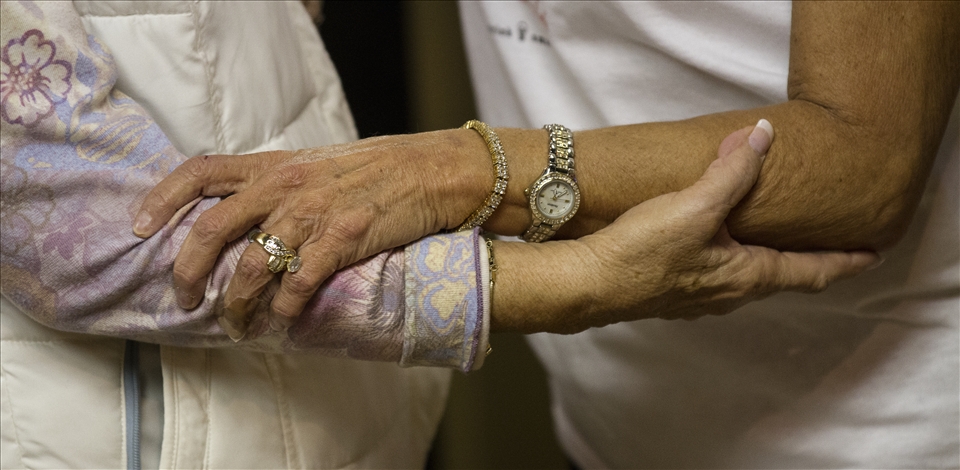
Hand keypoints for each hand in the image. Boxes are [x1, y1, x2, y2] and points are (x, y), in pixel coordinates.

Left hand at [132, 130, 490, 331]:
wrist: (434, 170)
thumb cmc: (377, 170)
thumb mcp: (318, 164)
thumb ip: (279, 184)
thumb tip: (245, 216)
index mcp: (275, 164)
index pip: (200, 171)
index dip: (161, 199)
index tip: (138, 228)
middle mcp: (286, 184)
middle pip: (211, 228)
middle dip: (188, 271)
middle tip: (185, 300)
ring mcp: (315, 211)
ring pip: (252, 266)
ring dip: (237, 305)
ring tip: (237, 327)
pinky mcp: (345, 238)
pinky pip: (299, 283)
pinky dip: (283, 309)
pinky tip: (281, 321)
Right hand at [494, 121, 880, 333]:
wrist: (587, 284)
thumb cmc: (642, 252)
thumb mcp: (694, 206)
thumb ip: (731, 172)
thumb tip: (761, 137)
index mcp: (746, 276)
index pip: (811, 271)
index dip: (844, 261)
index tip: (871, 255)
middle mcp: (727, 292)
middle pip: (780, 276)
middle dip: (805, 260)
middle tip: (826, 243)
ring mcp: (697, 296)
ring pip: (744, 276)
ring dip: (764, 258)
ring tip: (771, 238)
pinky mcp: (669, 291)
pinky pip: (713, 273)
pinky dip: (728, 256)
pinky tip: (709, 242)